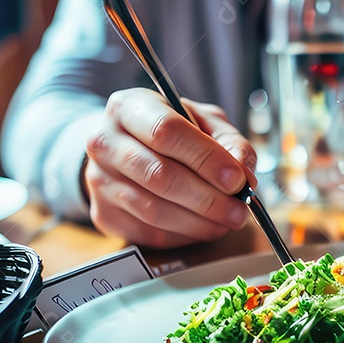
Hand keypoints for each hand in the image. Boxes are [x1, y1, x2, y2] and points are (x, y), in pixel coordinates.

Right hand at [83, 88, 256, 247]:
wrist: (126, 150)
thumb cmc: (171, 134)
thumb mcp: (205, 123)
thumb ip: (230, 143)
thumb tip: (243, 175)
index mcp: (129, 107)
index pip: (166, 131)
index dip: (206, 158)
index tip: (236, 179)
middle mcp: (105, 141)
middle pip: (159, 175)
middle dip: (208, 198)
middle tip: (238, 210)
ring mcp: (99, 180)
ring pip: (154, 210)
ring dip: (199, 221)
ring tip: (227, 221)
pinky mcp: (105, 214)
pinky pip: (148, 233)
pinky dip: (184, 235)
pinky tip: (203, 227)